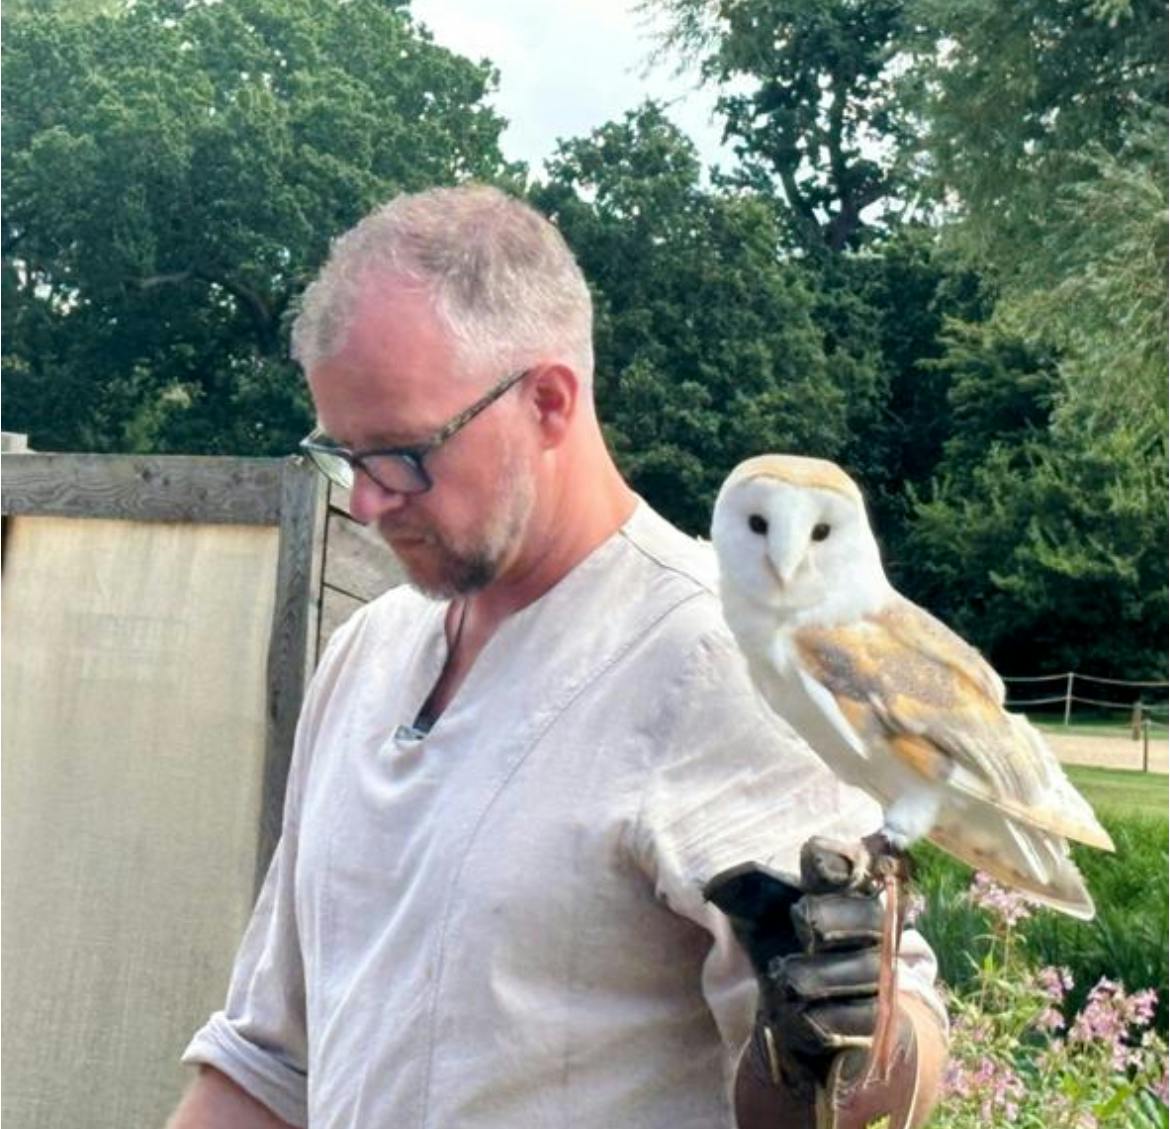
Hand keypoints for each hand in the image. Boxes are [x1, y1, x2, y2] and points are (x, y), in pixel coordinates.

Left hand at [706, 837, 921, 1128]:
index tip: (812, 852)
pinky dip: (825, 1019)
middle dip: (836, 914)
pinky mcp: (877, 1027)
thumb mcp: (756, 922)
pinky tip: (800, 1017)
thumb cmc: (781, 953)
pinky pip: (860, 1021)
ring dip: (822, 974)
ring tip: (788, 979)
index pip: (851, 868)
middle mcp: (869, 935)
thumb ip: (742, 898)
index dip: (838, 858)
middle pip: (871, 916)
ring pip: (866, 970)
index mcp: (840, 897)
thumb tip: (715, 886)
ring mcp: (877, 981)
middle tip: (803, 918)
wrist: (797, 1023)